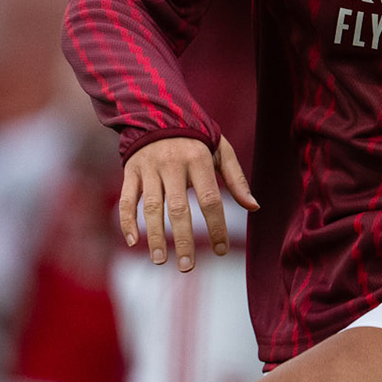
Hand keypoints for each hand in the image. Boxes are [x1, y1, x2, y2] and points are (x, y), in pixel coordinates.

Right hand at [119, 135, 257, 271]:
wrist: (158, 114)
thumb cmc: (197, 139)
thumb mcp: (221, 151)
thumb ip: (236, 179)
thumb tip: (254, 207)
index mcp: (199, 160)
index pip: (210, 200)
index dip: (216, 226)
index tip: (221, 250)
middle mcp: (173, 165)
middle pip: (179, 209)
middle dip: (184, 241)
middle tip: (187, 267)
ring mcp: (149, 168)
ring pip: (151, 207)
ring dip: (155, 237)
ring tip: (161, 261)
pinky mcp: (130, 171)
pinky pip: (127, 199)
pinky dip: (127, 221)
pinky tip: (133, 241)